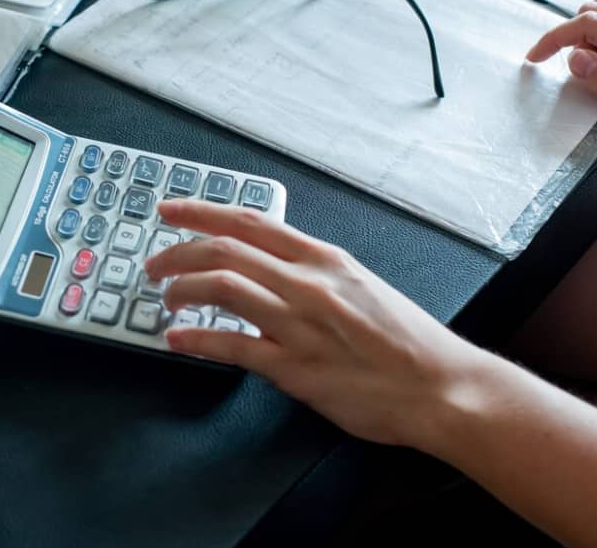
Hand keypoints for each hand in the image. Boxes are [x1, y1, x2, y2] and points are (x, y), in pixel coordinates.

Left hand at [145, 199, 484, 449]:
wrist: (442, 387)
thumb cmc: (406, 341)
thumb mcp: (360, 285)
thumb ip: (311, 273)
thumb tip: (267, 270)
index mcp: (324, 259)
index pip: (249, 221)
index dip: (201, 211)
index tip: (169, 209)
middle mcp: (309, 284)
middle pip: (225, 249)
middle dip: (177, 251)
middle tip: (154, 262)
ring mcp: (301, 325)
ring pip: (223, 287)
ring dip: (181, 289)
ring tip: (164, 297)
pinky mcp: (297, 369)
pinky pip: (233, 346)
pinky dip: (196, 339)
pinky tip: (177, 339)